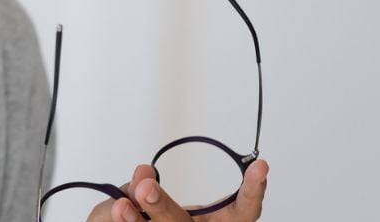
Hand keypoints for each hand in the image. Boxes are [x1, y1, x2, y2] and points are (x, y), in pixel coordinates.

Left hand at [87, 159, 268, 221]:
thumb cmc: (144, 215)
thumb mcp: (145, 194)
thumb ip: (143, 183)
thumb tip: (143, 171)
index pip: (244, 212)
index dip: (253, 191)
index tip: (261, 165)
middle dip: (163, 207)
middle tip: (145, 187)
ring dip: (139, 220)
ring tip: (121, 205)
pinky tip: (118, 210)